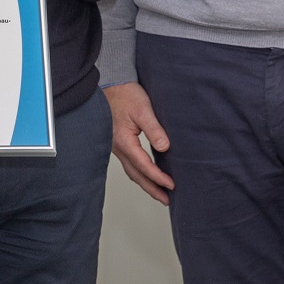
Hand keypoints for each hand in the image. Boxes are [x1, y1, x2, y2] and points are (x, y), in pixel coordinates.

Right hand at [105, 82, 174, 204]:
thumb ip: (154, 129)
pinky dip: (140, 173)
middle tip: (167, 200)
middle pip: (136, 175)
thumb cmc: (125, 94)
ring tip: (160, 193)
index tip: (171, 185)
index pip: (144, 166)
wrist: (111, 84)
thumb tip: (164, 147)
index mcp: (124, 141)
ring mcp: (117, 146)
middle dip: (152, 189)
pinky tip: (147, 174)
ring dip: (146, 183)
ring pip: (132, 171)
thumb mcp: (143, 109)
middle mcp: (118, 147)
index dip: (158, 178)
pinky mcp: (119, 142)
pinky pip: (129, 164)